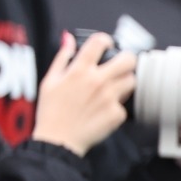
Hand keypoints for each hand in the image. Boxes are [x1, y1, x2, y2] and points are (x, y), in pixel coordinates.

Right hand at [31, 32, 136, 155]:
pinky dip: (117, 106)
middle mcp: (97, 81)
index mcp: (79, 70)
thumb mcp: (49, 81)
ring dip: (124, 82)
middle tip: (119, 65)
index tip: (105, 45)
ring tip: (112, 89)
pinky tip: (105, 109)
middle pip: (128, 59)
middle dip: (126, 59)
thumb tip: (69, 39)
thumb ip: (62, 57)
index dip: (105, 40)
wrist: (57, 141)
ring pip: (132, 80)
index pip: (100, 42)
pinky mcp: (116, 113)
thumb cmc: (51, 112)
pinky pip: (125, 104)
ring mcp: (109, 98)